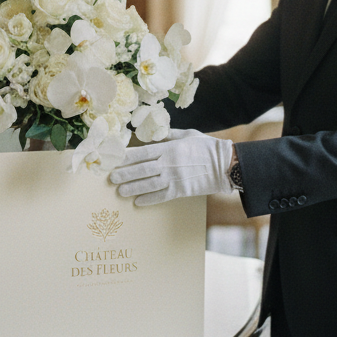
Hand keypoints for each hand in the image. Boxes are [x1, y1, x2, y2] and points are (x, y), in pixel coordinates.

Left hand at [109, 131, 233, 205]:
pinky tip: (138, 202)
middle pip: (141, 170)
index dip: (126, 158)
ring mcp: (174, 178)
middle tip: (112, 178)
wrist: (225, 164)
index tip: (115, 160)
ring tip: (120, 191)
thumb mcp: (188, 134)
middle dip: (125, 174)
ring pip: (148, 184)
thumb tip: (155, 136)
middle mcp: (168, 163)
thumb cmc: (207, 147)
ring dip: (133, 188)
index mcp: (169, 148)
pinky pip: (162, 196)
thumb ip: (169, 135)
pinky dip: (149, 199)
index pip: (142, 153)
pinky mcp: (181, 190)